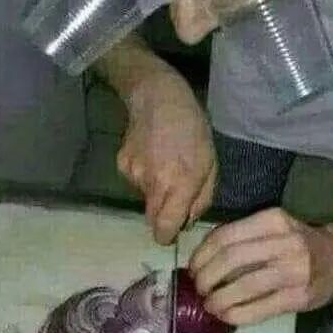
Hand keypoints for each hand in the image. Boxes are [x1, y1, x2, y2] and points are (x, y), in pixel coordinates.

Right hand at [117, 71, 216, 244]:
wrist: (158, 97)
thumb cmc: (193, 128)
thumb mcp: (210, 162)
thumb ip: (202, 197)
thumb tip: (187, 221)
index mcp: (181, 184)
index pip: (164, 229)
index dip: (167, 235)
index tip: (172, 230)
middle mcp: (155, 183)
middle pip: (152, 219)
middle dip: (163, 214)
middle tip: (174, 192)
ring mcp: (134, 174)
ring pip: (145, 198)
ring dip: (155, 190)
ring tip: (164, 162)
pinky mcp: (121, 164)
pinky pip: (135, 182)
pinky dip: (143, 174)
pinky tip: (151, 153)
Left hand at [189, 208, 332, 324]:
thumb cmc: (299, 240)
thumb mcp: (274, 226)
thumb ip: (244, 235)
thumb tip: (203, 258)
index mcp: (273, 219)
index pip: (226, 235)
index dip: (202, 254)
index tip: (192, 267)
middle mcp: (284, 241)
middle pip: (231, 259)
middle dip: (206, 277)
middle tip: (198, 288)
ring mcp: (294, 270)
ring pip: (244, 285)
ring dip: (219, 299)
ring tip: (209, 304)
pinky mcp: (300, 297)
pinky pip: (260, 308)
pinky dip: (237, 314)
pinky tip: (227, 316)